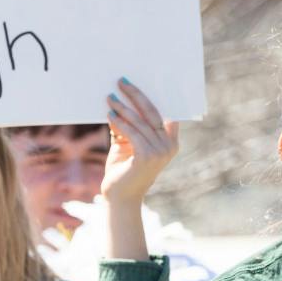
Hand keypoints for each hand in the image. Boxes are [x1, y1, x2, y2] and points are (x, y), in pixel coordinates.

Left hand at [102, 78, 178, 211]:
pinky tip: (110, 114)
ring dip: (124, 107)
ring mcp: (160, 152)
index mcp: (170, 142)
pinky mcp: (147, 156)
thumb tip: (119, 104)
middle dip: (136, 95)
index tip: (138, 82)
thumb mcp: (126, 144)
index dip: (151, 97)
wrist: (119, 198)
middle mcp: (169, 146)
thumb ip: (127, 127)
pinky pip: (133, 132)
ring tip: (111, 97)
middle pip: (153, 112)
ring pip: (141, 121)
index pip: (162, 113)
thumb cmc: (123, 171)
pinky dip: (121, 122)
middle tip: (122, 82)